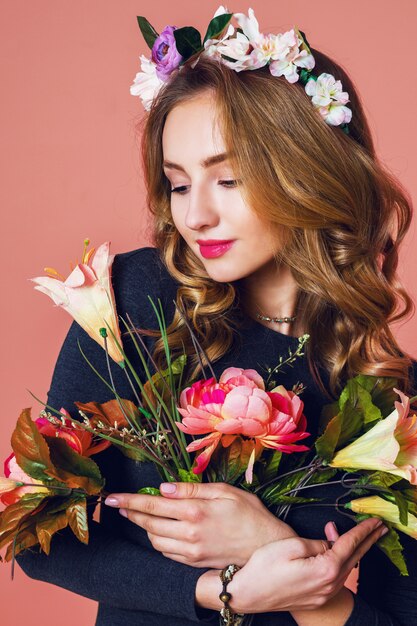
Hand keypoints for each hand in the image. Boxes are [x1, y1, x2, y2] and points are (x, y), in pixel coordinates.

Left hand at [104, 481, 295, 567]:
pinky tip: (157, 531)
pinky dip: (157, 541)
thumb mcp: (225, 491)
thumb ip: (192, 488)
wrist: (267, 547)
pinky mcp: (194, 562)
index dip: (129, 500)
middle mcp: (189, 533)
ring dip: (142, 527)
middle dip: (130, 512)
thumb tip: (164, 487)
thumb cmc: (250, 513)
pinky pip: (167, 553)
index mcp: (195, 510)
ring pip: (155, 540)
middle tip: (118, 504)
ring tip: (136, 514)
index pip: (152, 504)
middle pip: (148, 523)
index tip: (112, 497)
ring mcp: (191, 551)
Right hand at [226, 517, 387, 613]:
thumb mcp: (290, 546)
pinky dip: (343, 563)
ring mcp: (322, 594)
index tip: (374, 520)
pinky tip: (338, 555)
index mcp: (325, 569)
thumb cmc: (263, 568)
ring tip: (362, 537)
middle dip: (368, 541)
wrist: (246, 594)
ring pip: (347, 569)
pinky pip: (336, 578)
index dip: (363, 530)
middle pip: (355, 558)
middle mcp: (328, 585)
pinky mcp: (314, 598)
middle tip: (380, 529)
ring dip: (356, 551)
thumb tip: (328, 543)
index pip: (350, 544)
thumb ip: (316, 543)